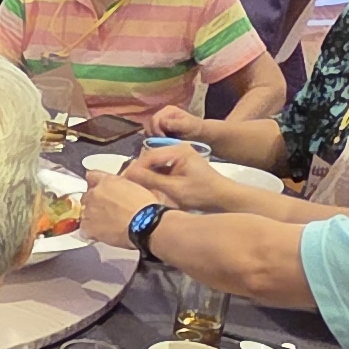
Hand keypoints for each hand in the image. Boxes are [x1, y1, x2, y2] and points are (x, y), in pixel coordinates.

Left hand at [82, 170, 169, 248]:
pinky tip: (100, 233)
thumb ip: (123, 185)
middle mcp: (95, 193)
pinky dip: (90, 230)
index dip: (95, 182)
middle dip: (94, 201)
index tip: (96, 187)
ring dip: (92, 216)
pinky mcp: (89, 226)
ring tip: (105, 224)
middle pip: (87, 196)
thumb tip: (121, 189)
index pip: (93, 176)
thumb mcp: (136, 187)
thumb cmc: (146, 206)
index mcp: (107, 181)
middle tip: (106, 210)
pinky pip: (84, 228)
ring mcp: (90, 210)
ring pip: (84, 212)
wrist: (145, 223)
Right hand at [125, 141, 259, 212]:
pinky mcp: (180, 166)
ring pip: (154, 165)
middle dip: (138, 172)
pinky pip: (161, 170)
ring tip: (135, 189)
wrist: (224, 199)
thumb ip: (151, 180)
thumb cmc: (202, 193)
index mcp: (178, 149)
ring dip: (145, 176)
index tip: (124, 181)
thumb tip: (129, 175)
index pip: (149, 155)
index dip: (135, 169)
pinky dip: (153, 179)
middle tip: (126, 187)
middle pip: (150, 158)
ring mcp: (179, 157)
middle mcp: (178, 149)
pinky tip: (147, 189)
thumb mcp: (174, 188)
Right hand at [146, 105, 204, 139]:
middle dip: (154, 134)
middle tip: (161, 143)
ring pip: (149, 130)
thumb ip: (174, 124)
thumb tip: (161, 123)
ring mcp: (160, 123)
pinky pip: (152, 135)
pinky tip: (160, 144)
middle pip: (150, 124)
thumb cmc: (194, 128)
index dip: (156, 130)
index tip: (163, 139)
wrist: (199, 134)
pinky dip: (154, 140)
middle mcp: (162, 115)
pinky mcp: (159, 130)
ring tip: (161, 144)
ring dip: (153, 138)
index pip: (155, 119)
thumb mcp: (186, 125)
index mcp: (168, 110)